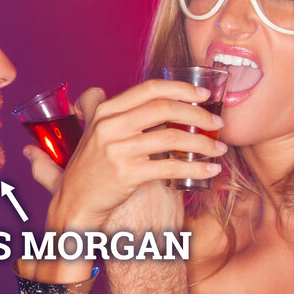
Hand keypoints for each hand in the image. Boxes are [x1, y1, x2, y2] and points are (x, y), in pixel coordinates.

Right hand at [36, 80, 225, 232]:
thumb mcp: (90, 134)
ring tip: (219, 148)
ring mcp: (117, 150)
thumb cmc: (86, 172)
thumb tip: (114, 96)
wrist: (74, 206)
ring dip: (203, 142)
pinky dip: (195, 168)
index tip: (202, 94)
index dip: (180, 88)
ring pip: (172, 138)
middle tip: (217, 121)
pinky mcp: (127, 174)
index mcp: (104, 112)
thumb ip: (105, 113)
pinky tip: (210, 170)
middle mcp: (109, 126)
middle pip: (164, 108)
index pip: (149, 89)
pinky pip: (170, 168)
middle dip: (198, 113)